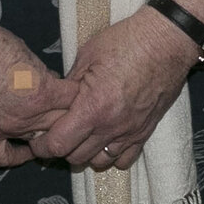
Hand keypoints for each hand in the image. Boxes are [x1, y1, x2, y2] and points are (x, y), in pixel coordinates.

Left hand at [34, 7, 201, 170]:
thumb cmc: (126, 41)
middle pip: (76, 158)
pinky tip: (106, 139)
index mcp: (92, 107)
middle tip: (57, 134)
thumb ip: (69, 86)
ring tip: (82, 137)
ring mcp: (130, 131)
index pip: (58, 144)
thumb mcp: (87, 56)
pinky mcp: (146, 130)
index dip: (42, 145)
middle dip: (62, 149)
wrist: (167, 40)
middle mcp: (111, 126)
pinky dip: (112, 155)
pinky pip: (125, 159)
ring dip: (87, 154)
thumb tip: (56, 103)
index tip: (37, 139)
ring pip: (100, 162)